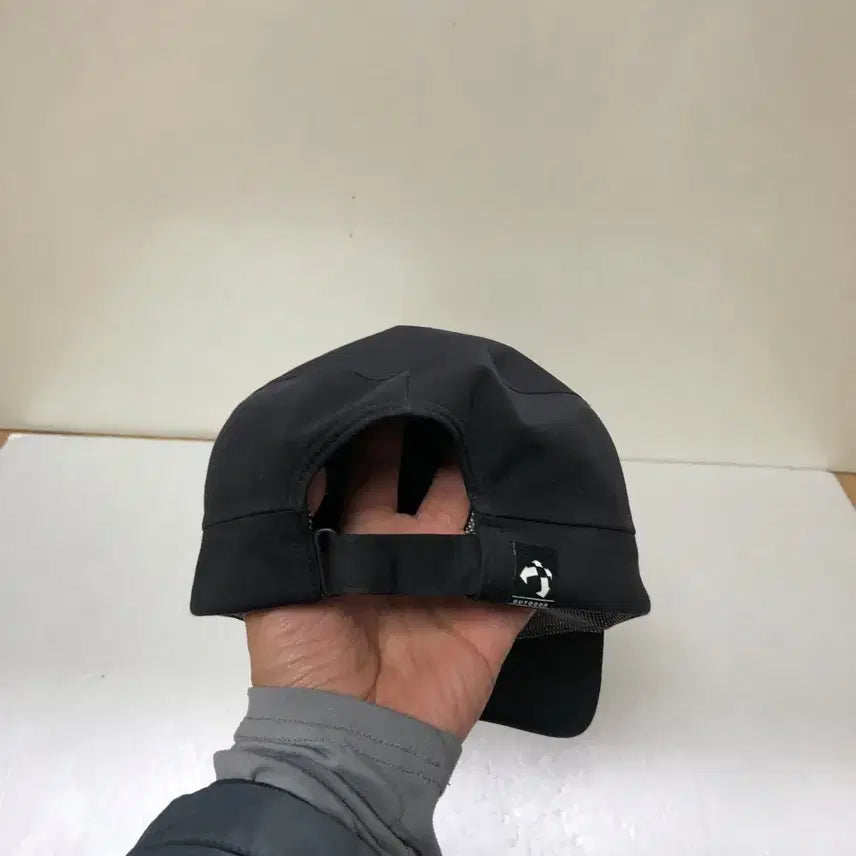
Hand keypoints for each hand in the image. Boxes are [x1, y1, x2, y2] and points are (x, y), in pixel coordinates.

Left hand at [245, 421, 531, 739]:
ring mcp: (452, 582)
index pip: (373, 478)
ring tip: (507, 431)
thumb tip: (307, 456)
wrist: (349, 737)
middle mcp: (408, 554)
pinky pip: (521, 575)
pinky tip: (551, 499)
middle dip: (442, 447)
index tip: (399, 391)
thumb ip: (288, 523)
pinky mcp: (490, 615)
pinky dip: (539, 546)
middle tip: (461, 397)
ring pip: (481, 519)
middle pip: (433, 489)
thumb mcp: (275, 585)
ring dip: (493, 483)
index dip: (383, 440)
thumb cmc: (304, 660)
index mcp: (358, 544)